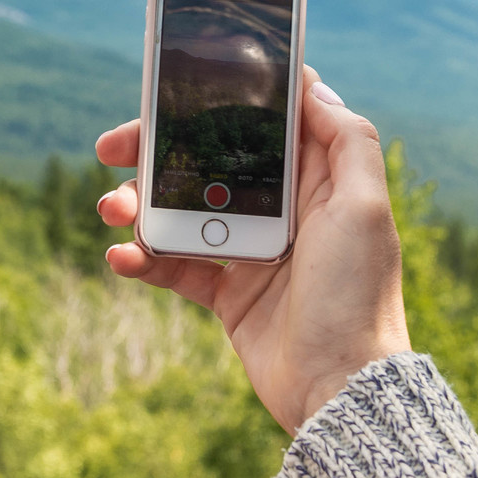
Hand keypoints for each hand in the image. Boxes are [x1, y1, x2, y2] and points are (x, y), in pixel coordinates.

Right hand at [96, 66, 411, 432]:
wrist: (341, 391)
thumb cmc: (358, 297)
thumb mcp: (365, 209)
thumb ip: (348, 142)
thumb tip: (315, 85)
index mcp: (317, 182)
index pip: (263, 125)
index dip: (221, 100)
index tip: (176, 88)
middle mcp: (283, 210)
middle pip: (210, 161)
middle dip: (158, 149)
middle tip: (111, 146)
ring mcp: (251, 252)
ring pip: (183, 209)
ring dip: (139, 203)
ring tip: (112, 210)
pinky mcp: (229, 294)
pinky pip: (175, 264)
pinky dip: (143, 257)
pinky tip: (120, 256)